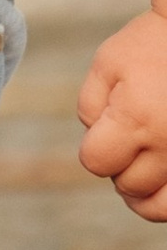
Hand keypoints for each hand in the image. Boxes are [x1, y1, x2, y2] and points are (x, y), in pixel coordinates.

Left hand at [79, 8, 166, 217]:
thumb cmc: (152, 44)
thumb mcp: (108, 65)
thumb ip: (91, 109)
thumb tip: (98, 146)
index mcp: (137, 119)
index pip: (96, 162)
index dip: (96, 147)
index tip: (110, 126)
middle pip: (129, 186)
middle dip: (122, 164)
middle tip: (134, 135)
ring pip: (160, 205)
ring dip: (147, 187)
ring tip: (146, 163)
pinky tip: (161, 174)